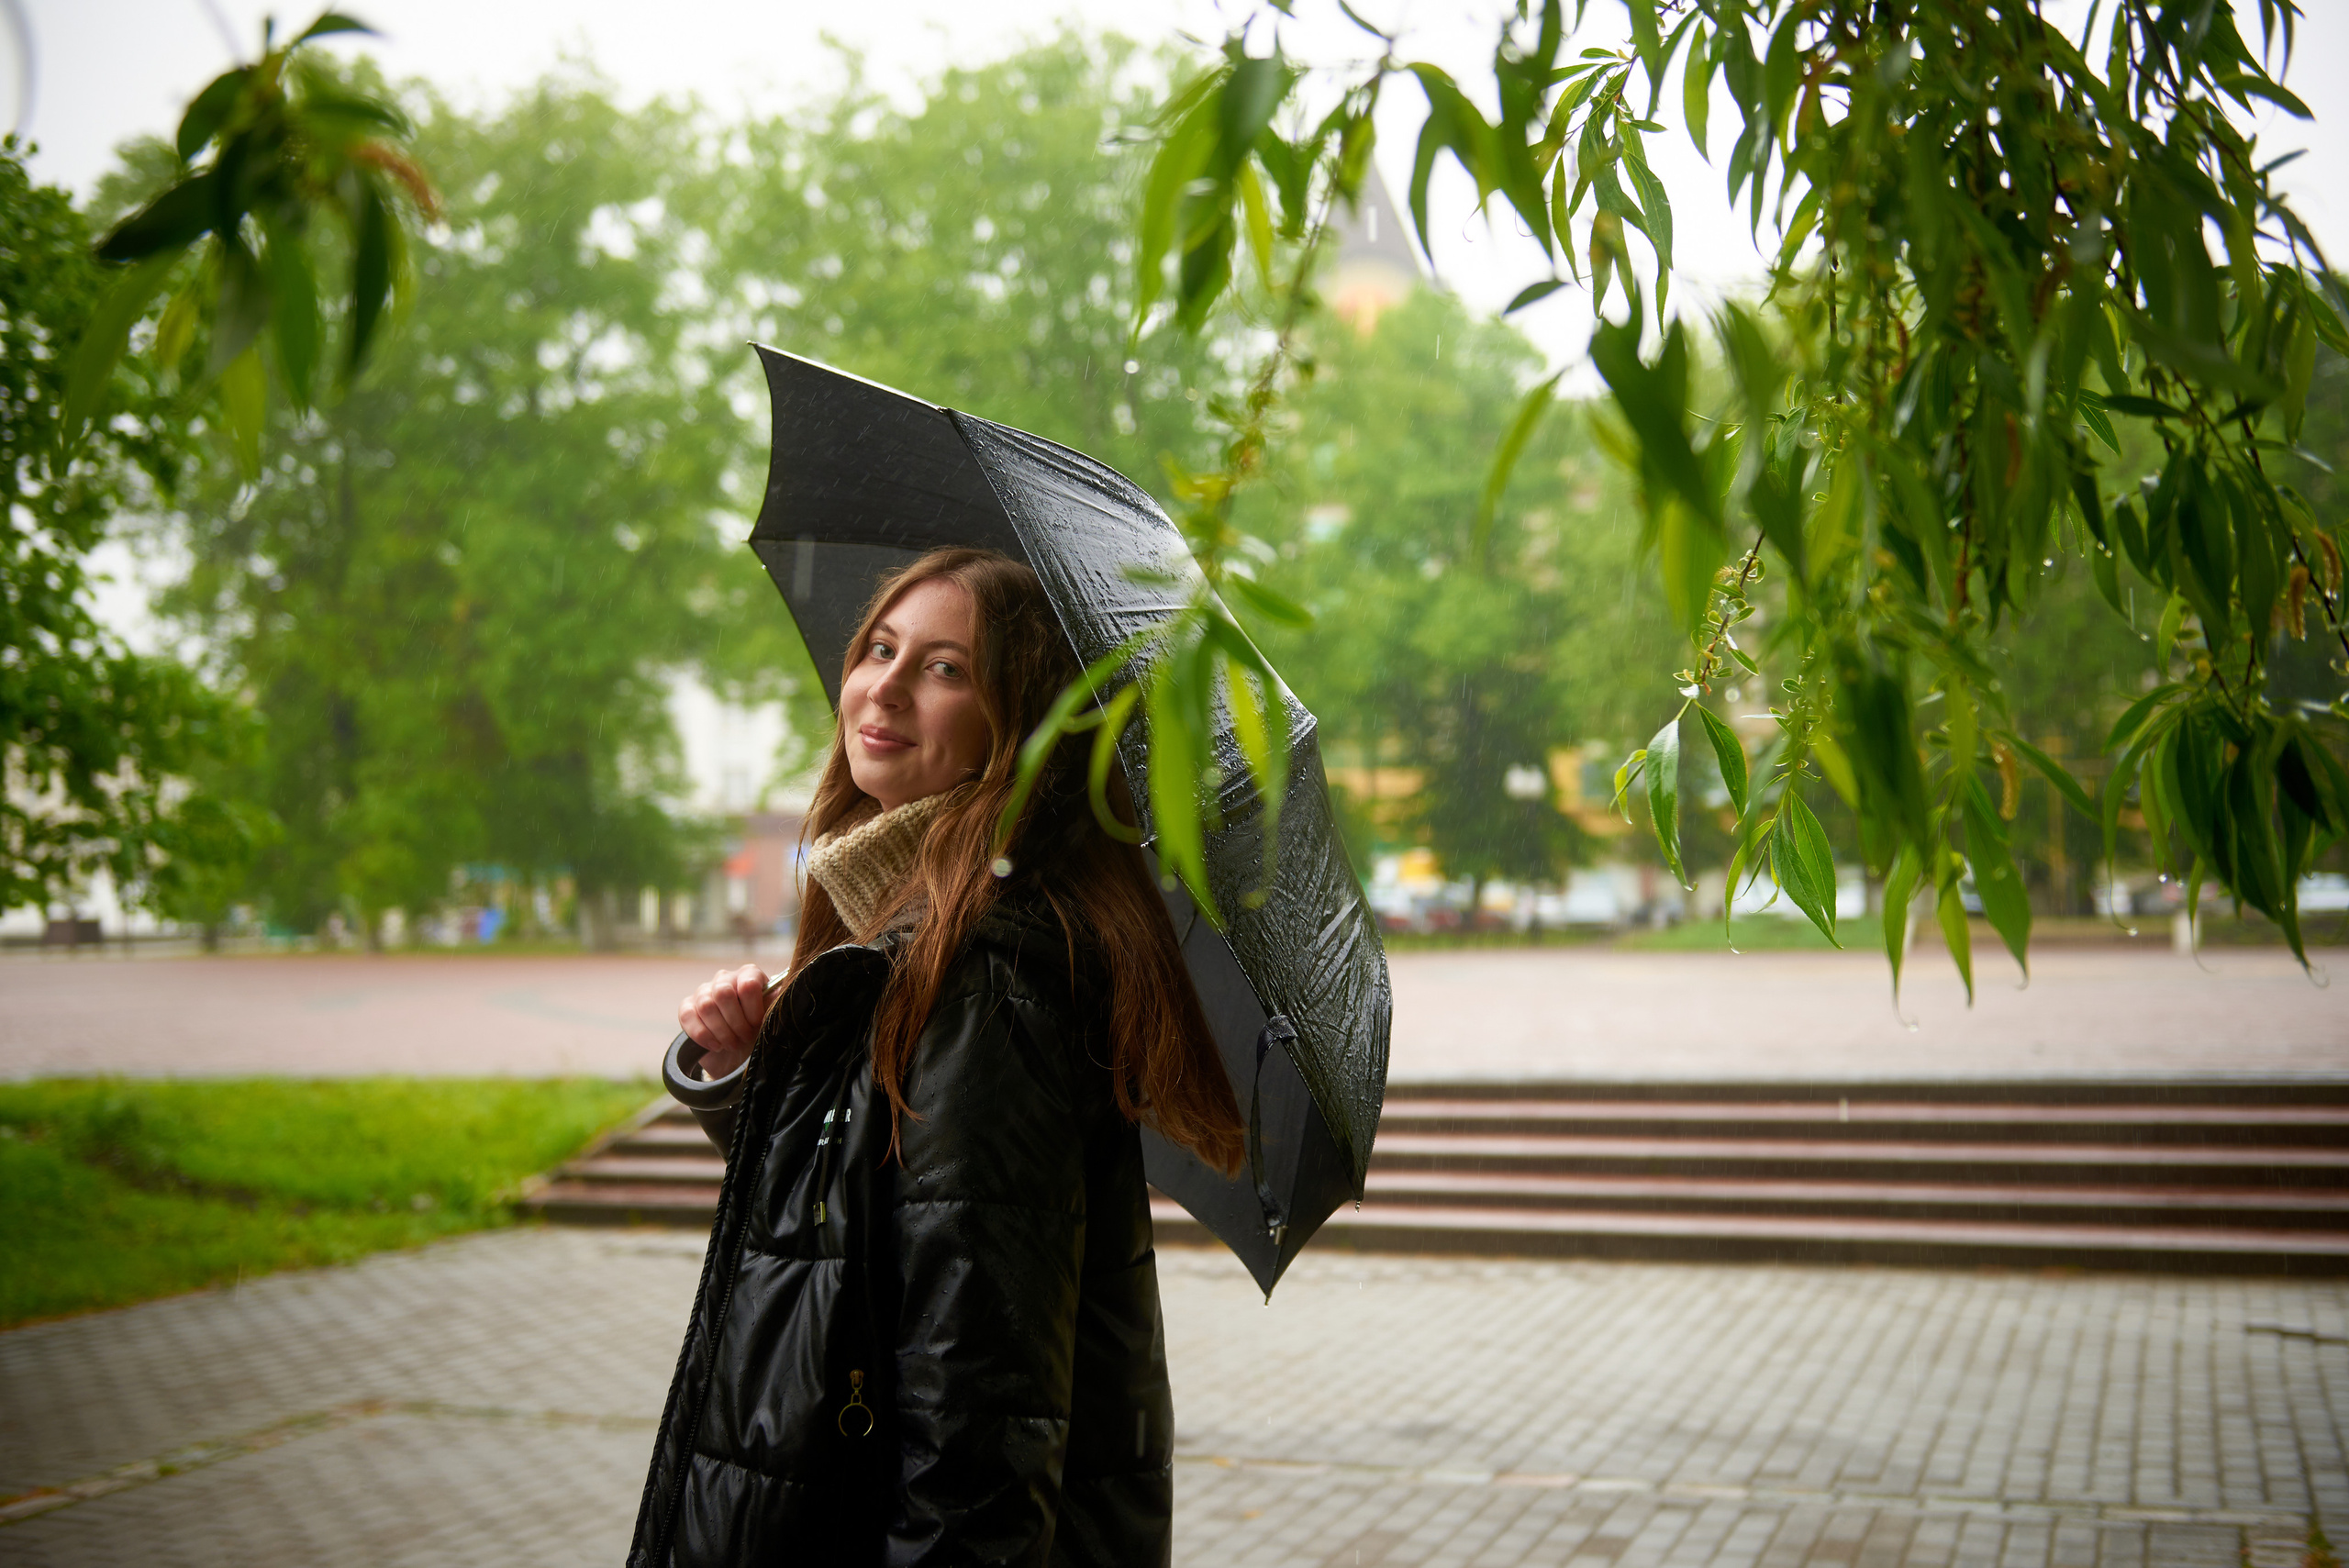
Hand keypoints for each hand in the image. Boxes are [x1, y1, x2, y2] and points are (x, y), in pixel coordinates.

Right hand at [679, 964, 768, 1080]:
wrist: (738, 1052)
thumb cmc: (758, 1030)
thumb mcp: (770, 1018)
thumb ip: (775, 1004)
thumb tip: (782, 995)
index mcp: (749, 974)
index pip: (748, 985)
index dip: (752, 1010)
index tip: (757, 1025)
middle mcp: (725, 978)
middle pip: (723, 994)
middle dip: (735, 1022)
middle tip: (744, 1037)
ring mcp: (704, 991)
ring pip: (706, 1006)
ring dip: (721, 1031)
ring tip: (732, 1044)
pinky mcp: (688, 1007)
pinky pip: (688, 1016)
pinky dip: (703, 1035)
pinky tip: (716, 1045)